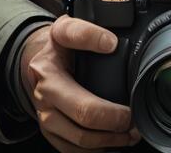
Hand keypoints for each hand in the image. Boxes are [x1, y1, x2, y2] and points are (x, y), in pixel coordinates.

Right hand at [20, 15, 139, 151]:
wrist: (35, 64)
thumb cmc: (55, 48)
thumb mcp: (65, 29)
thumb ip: (85, 32)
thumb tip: (110, 43)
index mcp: (47, 73)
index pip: (76, 79)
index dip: (105, 88)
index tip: (122, 70)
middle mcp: (44, 97)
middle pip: (84, 118)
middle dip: (116, 122)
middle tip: (135, 118)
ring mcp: (45, 118)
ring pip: (80, 140)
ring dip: (110, 140)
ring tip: (130, 132)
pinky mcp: (50, 134)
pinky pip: (73, 151)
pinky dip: (97, 150)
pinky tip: (112, 141)